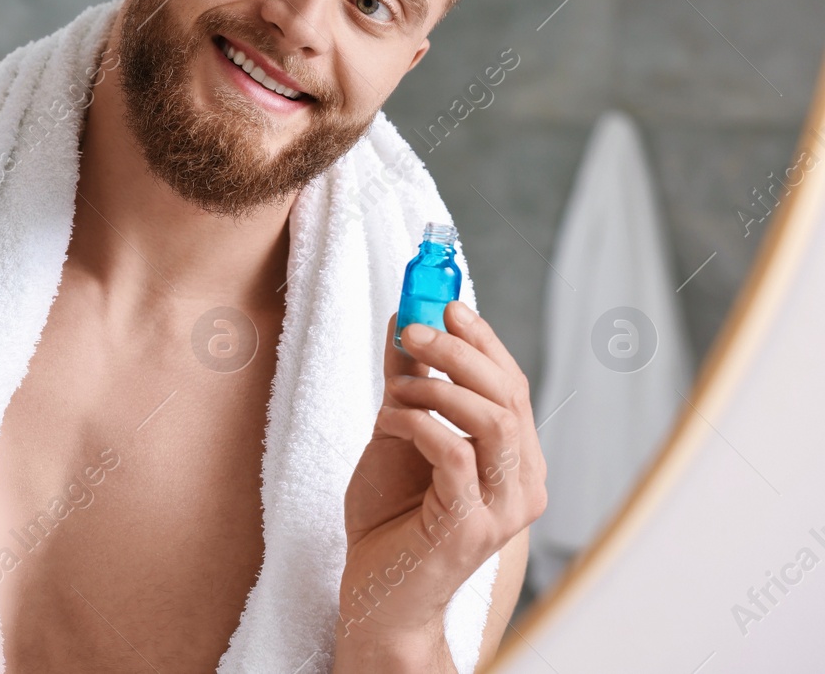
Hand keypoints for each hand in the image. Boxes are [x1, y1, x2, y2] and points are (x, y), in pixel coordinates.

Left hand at [336, 302, 546, 650]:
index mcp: (514, 458)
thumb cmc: (390, 518)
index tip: (446, 305)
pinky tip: (389, 422)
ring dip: (440, 386)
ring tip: (398, 383)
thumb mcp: (397, 434)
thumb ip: (408, 382)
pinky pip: (454, 454)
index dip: (483, 340)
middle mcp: (523, 482)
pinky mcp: (473, 527)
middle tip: (415, 329)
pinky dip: (418, 424)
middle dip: (460, 352)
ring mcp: (503, 508)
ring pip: (493, 420)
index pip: (512, 385)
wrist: (374, 592)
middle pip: (509, 395)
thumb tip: (405, 319)